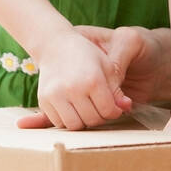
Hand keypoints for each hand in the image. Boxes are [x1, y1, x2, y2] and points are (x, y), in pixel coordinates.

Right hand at [16, 24, 160, 129]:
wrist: (55, 45)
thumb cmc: (86, 55)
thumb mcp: (107, 67)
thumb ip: (117, 89)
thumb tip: (126, 108)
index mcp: (93, 80)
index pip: (108, 110)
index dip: (114, 112)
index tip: (113, 107)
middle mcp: (73, 89)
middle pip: (92, 120)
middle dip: (100, 117)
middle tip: (99, 108)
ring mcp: (56, 95)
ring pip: (75, 125)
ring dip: (83, 121)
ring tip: (87, 109)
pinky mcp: (44, 100)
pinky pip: (58, 122)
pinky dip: (67, 120)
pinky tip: (73, 108)